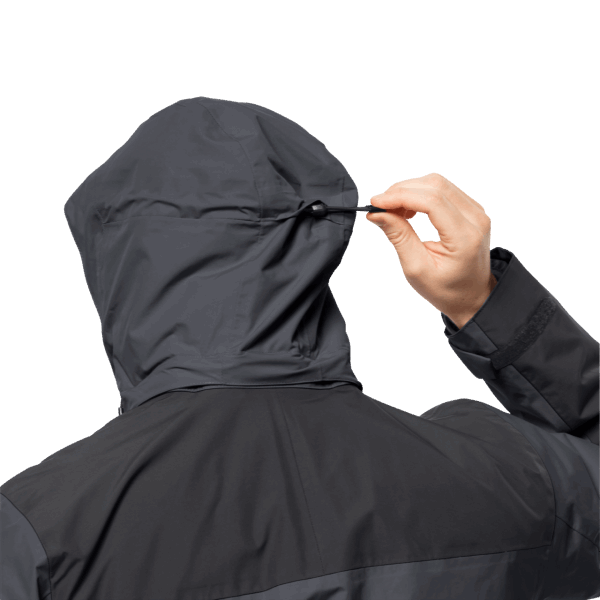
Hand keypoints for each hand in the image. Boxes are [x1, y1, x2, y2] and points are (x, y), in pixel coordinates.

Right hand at [366, 172, 496, 328]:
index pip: (431, 201)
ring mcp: (476, 210)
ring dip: (410, 191)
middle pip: (435, 185)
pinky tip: (408, 210)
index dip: (400, 196)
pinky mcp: (471, 208)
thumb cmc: (445, 289)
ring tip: (393, 210)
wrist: (471, 296)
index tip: (376, 203)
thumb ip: (399, 237)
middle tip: (380, 207)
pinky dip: (420, 194)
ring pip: (438, 183)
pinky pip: (443, 190)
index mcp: (464, 237)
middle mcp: (475, 218)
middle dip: (401, 191)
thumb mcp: (416, 268)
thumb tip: (377, 213)